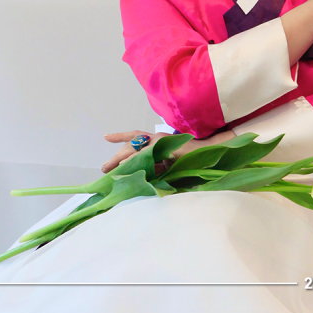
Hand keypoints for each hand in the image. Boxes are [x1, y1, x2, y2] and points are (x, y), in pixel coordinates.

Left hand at [101, 129, 235, 173]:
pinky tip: (125, 164)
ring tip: (109, 167)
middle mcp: (158, 139)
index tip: (106, 137)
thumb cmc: (191, 161)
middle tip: (104, 168)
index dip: (121, 137)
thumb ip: (154, 168)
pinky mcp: (164, 145)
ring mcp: (160, 140)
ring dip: (121, 157)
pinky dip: (134, 158)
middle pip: (132, 144)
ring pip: (135, 146)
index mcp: (158, 143)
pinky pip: (145, 151)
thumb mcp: (168, 166)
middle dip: (117, 156)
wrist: (208, 156)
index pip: (136, 138)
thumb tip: (137, 175)